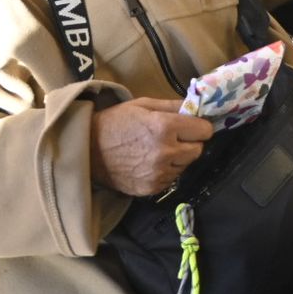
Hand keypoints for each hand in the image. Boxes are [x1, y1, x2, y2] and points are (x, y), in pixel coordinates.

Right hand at [90, 97, 212, 196]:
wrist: (88, 150)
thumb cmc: (116, 122)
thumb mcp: (144, 104)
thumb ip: (173, 106)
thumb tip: (196, 107)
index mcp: (165, 127)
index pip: (204, 131)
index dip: (199, 126)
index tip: (192, 125)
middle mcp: (166, 152)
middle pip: (198, 150)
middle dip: (191, 142)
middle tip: (175, 137)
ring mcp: (159, 174)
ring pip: (186, 165)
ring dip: (179, 158)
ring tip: (160, 150)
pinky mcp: (152, 188)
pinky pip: (172, 179)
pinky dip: (167, 171)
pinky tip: (151, 162)